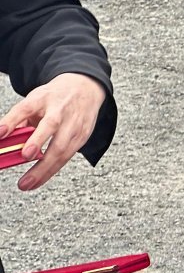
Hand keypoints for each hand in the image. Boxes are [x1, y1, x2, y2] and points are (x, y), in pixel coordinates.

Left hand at [0, 73, 107, 191]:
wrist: (86, 89)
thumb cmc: (54, 98)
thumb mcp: (34, 101)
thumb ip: (19, 121)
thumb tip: (3, 141)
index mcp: (42, 99)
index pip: (25, 108)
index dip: (12, 121)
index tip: (0, 132)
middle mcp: (60, 109)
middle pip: (50, 125)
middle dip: (37, 142)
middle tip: (24, 156)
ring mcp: (74, 123)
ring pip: (62, 147)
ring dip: (44, 167)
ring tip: (27, 183)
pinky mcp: (82, 136)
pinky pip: (67, 156)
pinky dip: (52, 170)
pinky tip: (40, 179)